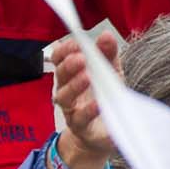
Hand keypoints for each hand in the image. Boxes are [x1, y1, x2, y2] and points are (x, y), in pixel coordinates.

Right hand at [51, 31, 120, 168]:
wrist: (105, 133)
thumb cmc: (104, 99)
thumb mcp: (110, 73)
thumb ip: (108, 55)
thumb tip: (106, 35)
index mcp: (72, 75)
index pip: (59, 59)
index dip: (64, 50)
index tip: (76, 43)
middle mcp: (66, 91)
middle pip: (60, 76)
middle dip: (69, 66)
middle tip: (80, 58)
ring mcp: (71, 110)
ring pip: (64, 97)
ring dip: (74, 86)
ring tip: (87, 78)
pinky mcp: (81, 128)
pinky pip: (80, 119)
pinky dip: (88, 112)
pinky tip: (97, 105)